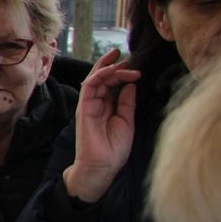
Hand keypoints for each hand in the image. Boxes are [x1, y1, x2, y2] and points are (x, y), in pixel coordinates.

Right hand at [63, 49, 138, 203]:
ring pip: (95, 79)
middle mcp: (97, 104)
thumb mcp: (127, 120)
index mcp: (108, 107)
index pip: (112, 85)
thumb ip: (127, 102)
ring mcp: (89, 105)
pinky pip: (89, 87)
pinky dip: (99, 75)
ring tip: (120, 59)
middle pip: (103, 79)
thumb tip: (130, 84)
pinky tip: (111, 69)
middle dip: (113, 65)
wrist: (103, 165)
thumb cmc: (114, 148)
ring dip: (108, 67)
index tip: (137, 70)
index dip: (123, 74)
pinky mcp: (84, 108)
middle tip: (126, 56)